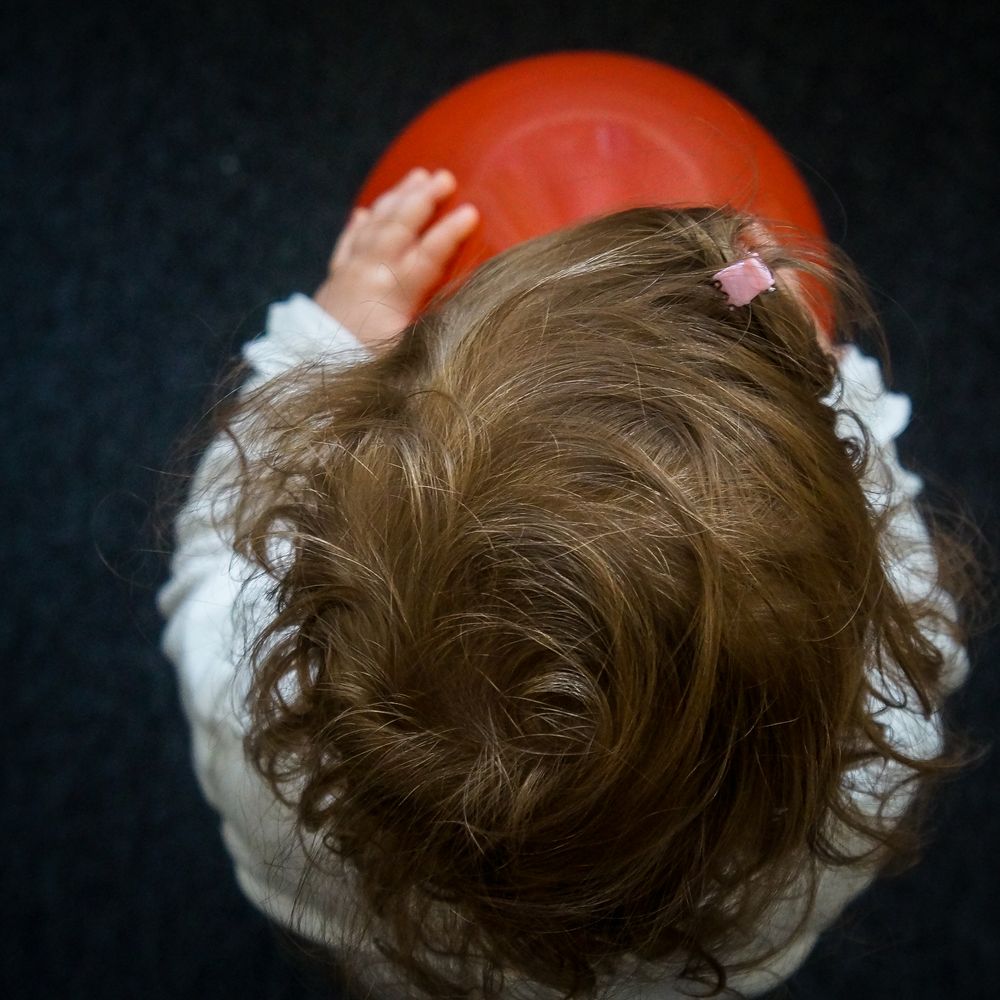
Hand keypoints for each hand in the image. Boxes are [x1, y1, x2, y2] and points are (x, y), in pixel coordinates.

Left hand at [313, 167, 479, 351]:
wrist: (313, 370)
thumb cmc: (369, 367)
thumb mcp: (409, 352)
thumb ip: (435, 325)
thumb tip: (466, 308)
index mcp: (394, 292)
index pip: (430, 253)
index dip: (451, 232)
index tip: (472, 211)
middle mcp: (370, 273)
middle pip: (400, 226)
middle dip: (424, 198)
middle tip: (446, 177)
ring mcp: (349, 272)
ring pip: (375, 224)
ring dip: (397, 197)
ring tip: (418, 176)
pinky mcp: (334, 280)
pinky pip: (347, 242)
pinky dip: (358, 224)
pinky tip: (365, 212)